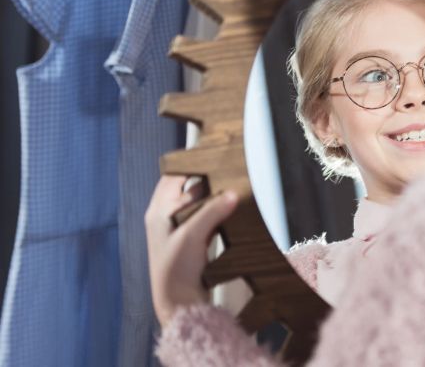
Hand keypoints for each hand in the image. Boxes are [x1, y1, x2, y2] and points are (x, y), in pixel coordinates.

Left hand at [145, 176, 239, 327]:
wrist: (177, 302)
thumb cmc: (175, 269)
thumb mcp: (193, 235)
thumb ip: (212, 211)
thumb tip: (232, 193)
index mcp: (158, 211)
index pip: (173, 175)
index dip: (190, 164)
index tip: (211, 154)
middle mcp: (165, 216)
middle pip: (189, 188)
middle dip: (207, 182)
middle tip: (228, 172)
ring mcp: (178, 228)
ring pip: (198, 203)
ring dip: (213, 198)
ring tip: (233, 190)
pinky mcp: (191, 240)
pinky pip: (205, 218)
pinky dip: (216, 213)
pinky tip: (230, 213)